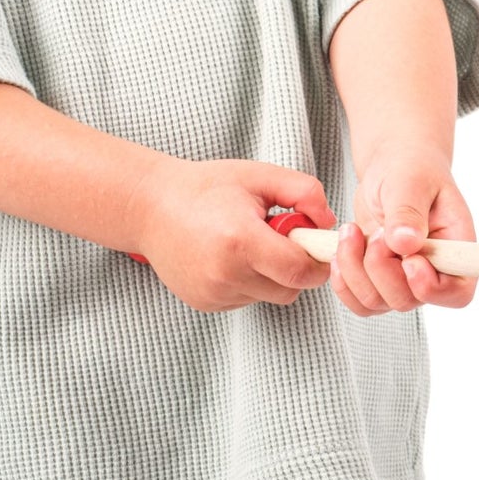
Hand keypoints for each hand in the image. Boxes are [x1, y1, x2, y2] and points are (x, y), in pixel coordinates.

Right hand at [128, 158, 336, 311]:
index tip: (314, 244)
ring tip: (249, 244)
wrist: (150, 207)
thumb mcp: (259, 176)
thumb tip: (329, 222)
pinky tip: (230, 257)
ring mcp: (213, 293)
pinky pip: (246, 300)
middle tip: (280, 240)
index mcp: (242, 241)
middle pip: (290, 290)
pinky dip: (249, 283)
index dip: (317, 261)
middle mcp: (226, 274)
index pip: (301, 272)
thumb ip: (304, 191)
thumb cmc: (206, 188)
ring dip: (271, 276)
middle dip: (296, 268)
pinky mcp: (204, 303)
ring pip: (269, 297)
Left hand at [331, 149, 478, 315]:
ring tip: (353, 231)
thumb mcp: (410, 181)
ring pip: (376, 302)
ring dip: (355, 269)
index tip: (407, 258)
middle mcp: (434, 271)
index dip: (430, 287)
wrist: (392, 168)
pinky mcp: (379, 281)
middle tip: (376, 231)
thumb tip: (406, 244)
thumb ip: (408, 212)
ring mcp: (405, 280)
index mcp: (455, 248)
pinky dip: (343, 279)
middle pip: (407, 300)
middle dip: (379, 267)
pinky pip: (358, 301)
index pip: (457, 292)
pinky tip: (342, 248)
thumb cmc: (410, 168)